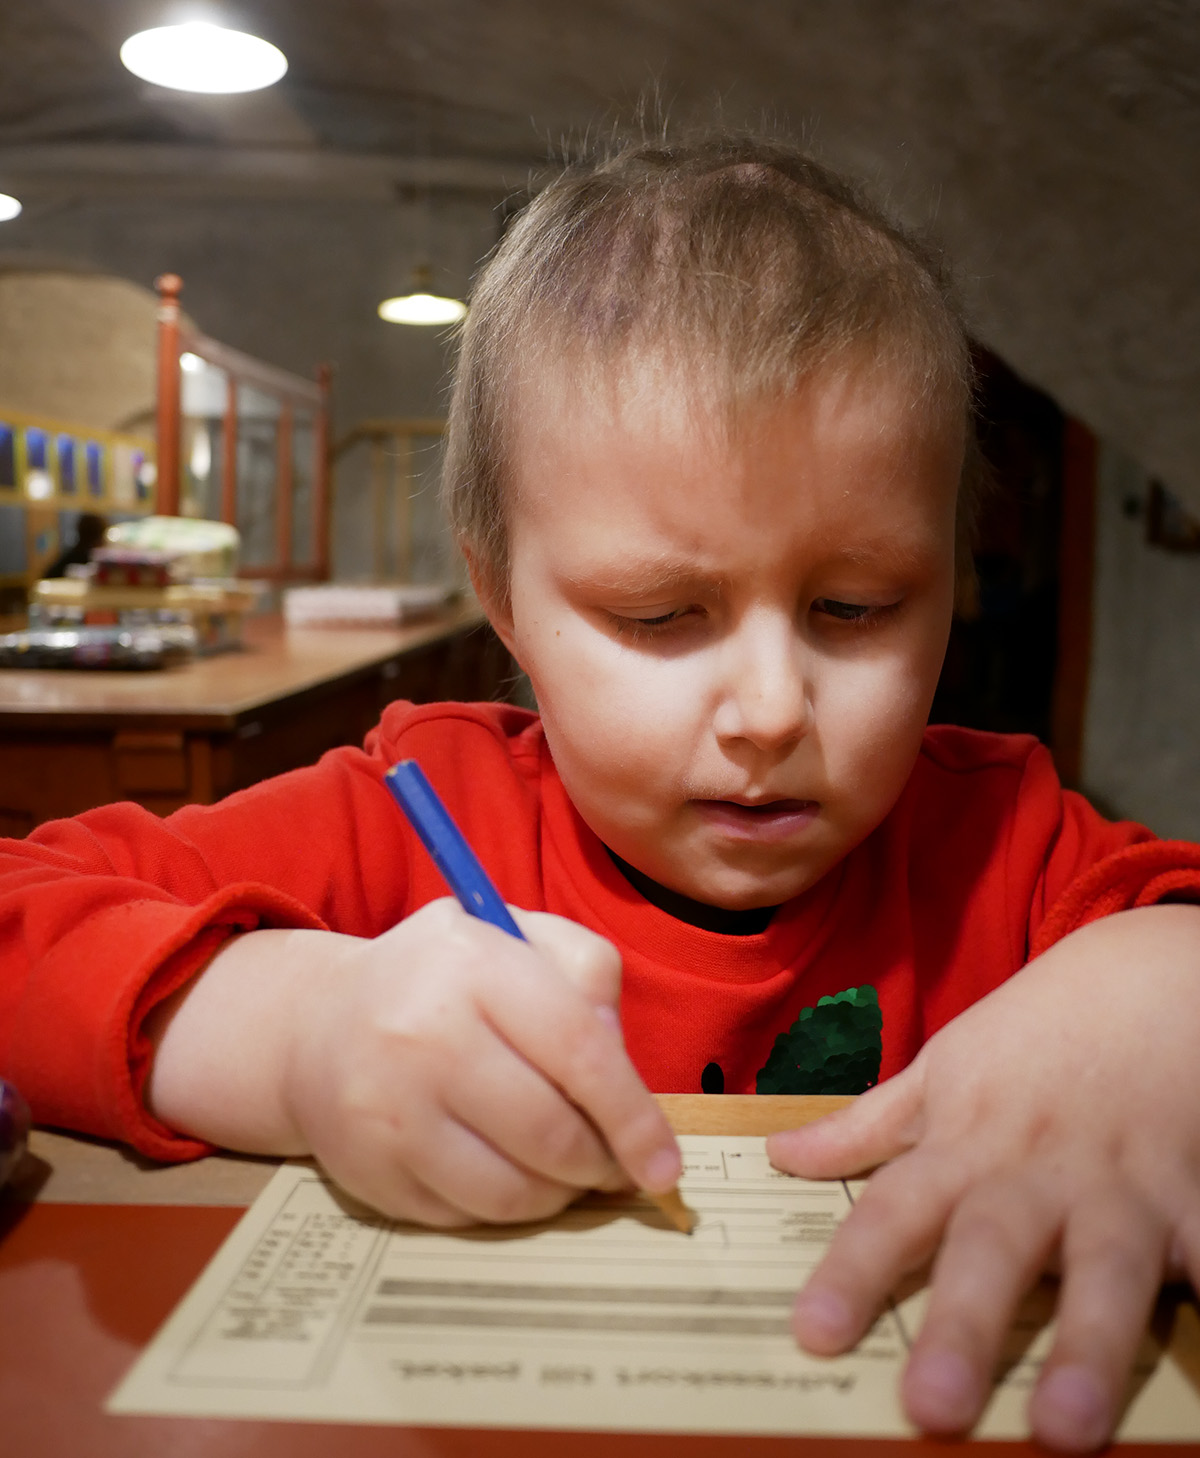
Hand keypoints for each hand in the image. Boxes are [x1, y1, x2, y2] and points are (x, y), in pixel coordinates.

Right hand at [148, 899, 679, 1226]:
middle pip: (550, 1133)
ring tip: (563, 1165)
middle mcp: (422, 1035)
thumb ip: (587, 975)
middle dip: (601, 1162)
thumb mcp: (516, 937)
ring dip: (559, 1192)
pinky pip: (468, 1218)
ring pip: (513, 1192)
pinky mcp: (369, 1172)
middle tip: (614, 1163)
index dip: (633, 1116)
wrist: (318, 1025)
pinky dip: (506, 1207)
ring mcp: (387, 1111)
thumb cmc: (445, 979)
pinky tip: (506, 1171)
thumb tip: (622, 1067)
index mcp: (472, 965)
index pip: (578, 1050)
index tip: (664, 1162)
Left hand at [766, 904, 1199, 1452]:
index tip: (814, 1334)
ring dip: (1085, 1347)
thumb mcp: (941, 1070)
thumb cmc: (1032, 1036)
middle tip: (930, 1409)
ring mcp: (1120, 1188)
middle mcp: (1034, 1173)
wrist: (1143, 980)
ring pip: (1103, 1271)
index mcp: (965, 1145)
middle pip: (991, 1250)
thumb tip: (782, 1157)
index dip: (853, 1272)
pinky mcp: (1196, 1197)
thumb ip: (867, 1126)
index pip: (894, 1212)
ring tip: (1063, 1428)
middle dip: (963, 1328)